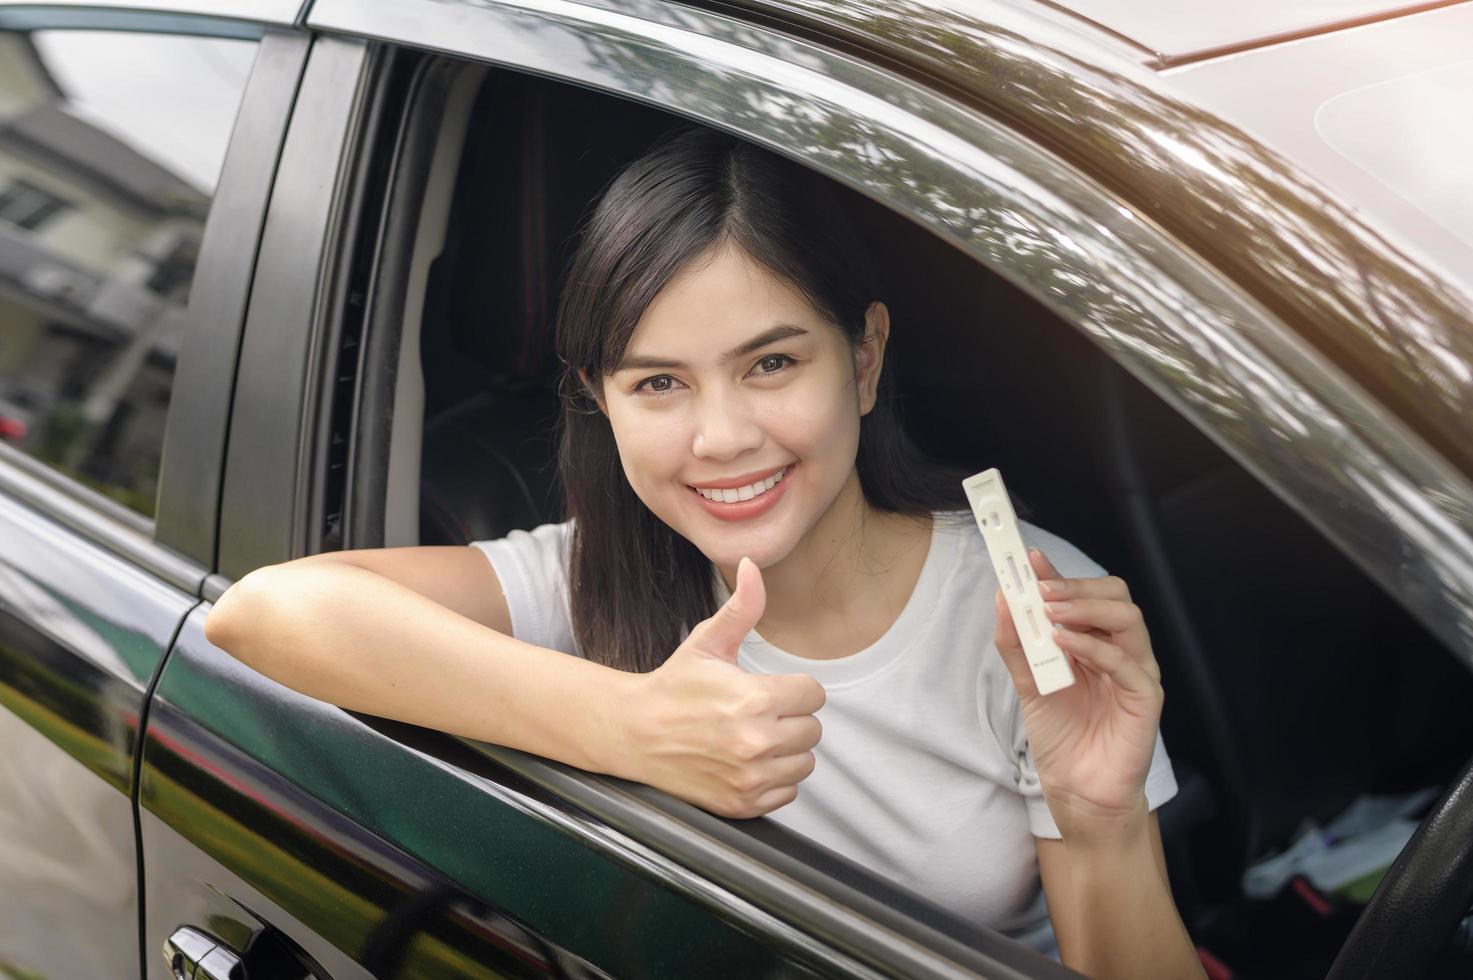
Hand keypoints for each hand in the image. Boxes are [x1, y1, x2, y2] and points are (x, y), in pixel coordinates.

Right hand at [621, 557, 825, 818]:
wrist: (632, 733)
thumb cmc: (672, 687)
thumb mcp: (707, 643)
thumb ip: (742, 607)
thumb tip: (753, 566)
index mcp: (754, 700)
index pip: (814, 695)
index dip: (793, 688)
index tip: (769, 689)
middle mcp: (756, 743)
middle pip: (813, 730)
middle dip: (790, 718)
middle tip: (758, 713)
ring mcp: (749, 778)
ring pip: (804, 763)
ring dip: (786, 751)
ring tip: (753, 737)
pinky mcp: (742, 804)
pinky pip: (787, 793)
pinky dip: (774, 780)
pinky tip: (747, 762)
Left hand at [993, 548, 1162, 837]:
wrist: (1077, 790)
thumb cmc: (1061, 736)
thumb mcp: (1027, 684)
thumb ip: (1016, 645)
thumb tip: (1003, 599)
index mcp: (1095, 641)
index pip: (1086, 594)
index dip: (1058, 574)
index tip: (1028, 561)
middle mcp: (1120, 650)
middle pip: (1115, 596)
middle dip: (1075, 586)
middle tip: (1040, 589)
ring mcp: (1136, 672)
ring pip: (1128, 619)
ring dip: (1085, 608)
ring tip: (1048, 611)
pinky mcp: (1145, 699)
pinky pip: (1127, 663)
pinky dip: (1093, 646)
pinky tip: (1062, 643)